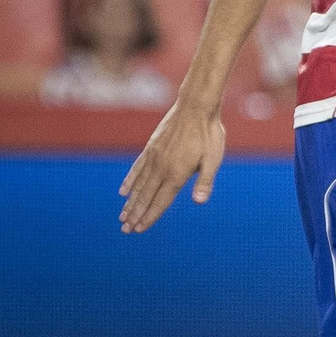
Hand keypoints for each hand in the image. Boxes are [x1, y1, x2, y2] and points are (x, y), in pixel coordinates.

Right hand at [118, 101, 225, 232]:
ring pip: (139, 184)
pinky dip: (130, 180)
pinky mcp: (151, 147)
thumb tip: (199, 202)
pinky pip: (137, 168)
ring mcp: (154, 157)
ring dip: (130, 202)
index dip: (149, 217)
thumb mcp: (213, 158)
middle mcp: (162, 168)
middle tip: (124, 229)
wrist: (196, 106)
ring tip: (122, 216)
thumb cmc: (209, 134)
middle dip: (135, 214)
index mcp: (177, 173)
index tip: (138, 229)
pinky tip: (123, 190)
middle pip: (146, 196)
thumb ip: (205, 181)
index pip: (161, 201)